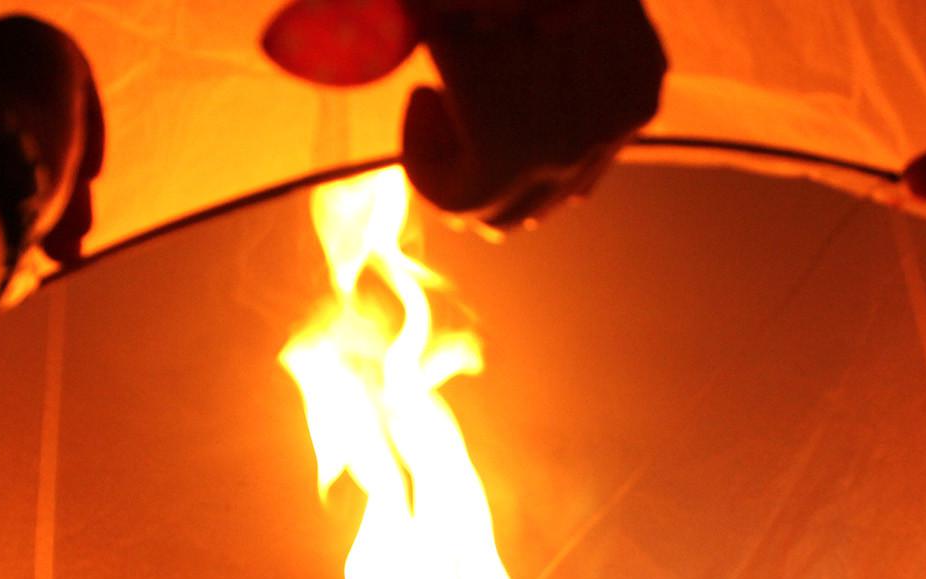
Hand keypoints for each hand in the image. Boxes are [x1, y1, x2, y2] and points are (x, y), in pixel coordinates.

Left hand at [262, 0, 664, 230]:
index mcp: (504, 149)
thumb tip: (283, 48)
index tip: (421, 101)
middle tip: (455, 104)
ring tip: (501, 84)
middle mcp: (567, 148)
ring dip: (519, 156)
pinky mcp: (643, 93)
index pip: (458, 205)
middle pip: (510, 211)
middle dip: (472, 165)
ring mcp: (614, 124)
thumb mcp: (392, 10)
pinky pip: (602, 150)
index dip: (428, 163)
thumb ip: (344, 35)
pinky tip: (541, 91)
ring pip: (559, 189)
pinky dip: (567, 139)